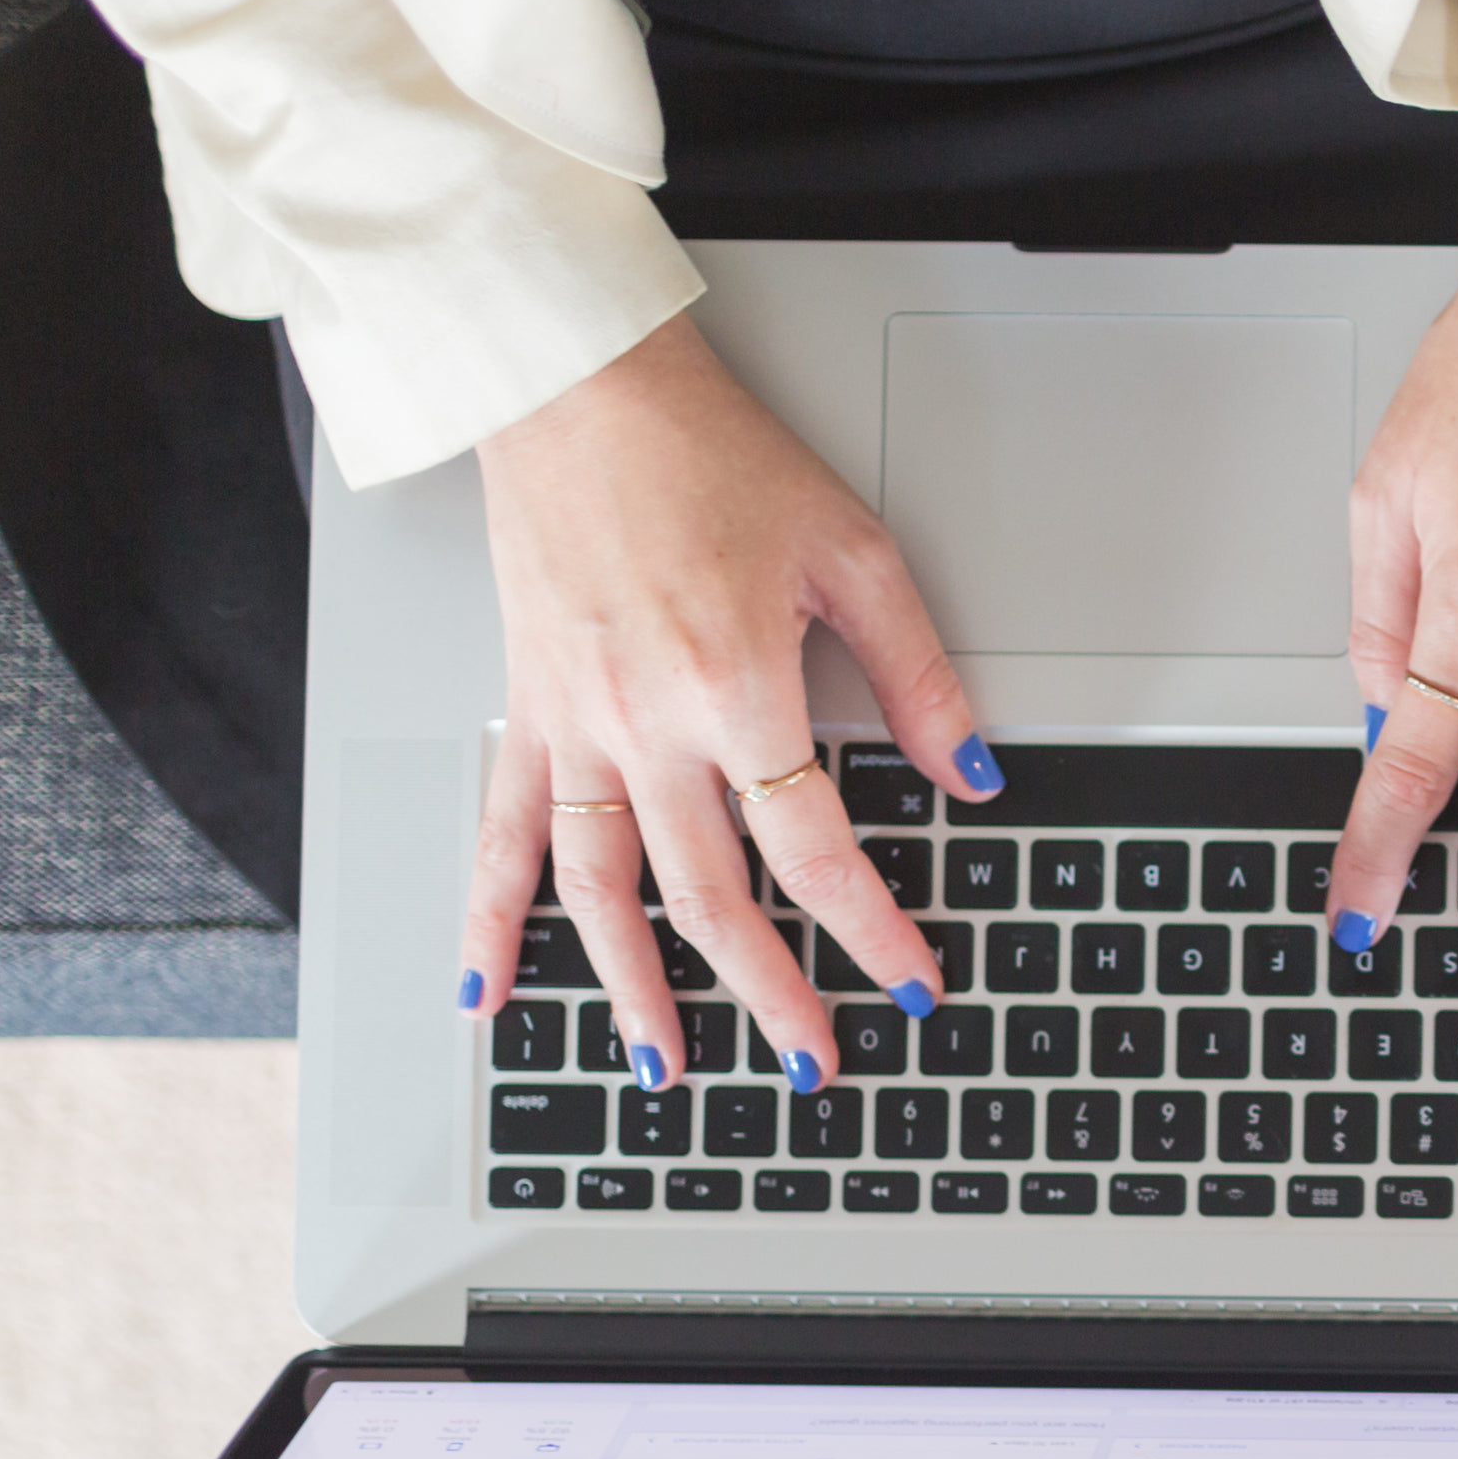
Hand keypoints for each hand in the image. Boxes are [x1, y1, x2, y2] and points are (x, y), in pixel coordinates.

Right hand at [461, 315, 994, 1093]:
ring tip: (667, 1067)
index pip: (816, 848)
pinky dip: (487, 918)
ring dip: (633, 991)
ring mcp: (572, 725)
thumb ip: (916, 677)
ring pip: (601, 892)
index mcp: (733, 687)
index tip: (910, 981)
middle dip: (769, 994)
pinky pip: (499, 834)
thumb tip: (970, 775)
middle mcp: (643, 723)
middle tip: (815, 1061)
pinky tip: (489, 988)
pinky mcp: (525, 710)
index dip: (872, 929)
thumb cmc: (709, 455)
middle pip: (711, 897)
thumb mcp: (854, 552)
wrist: (577, 391)